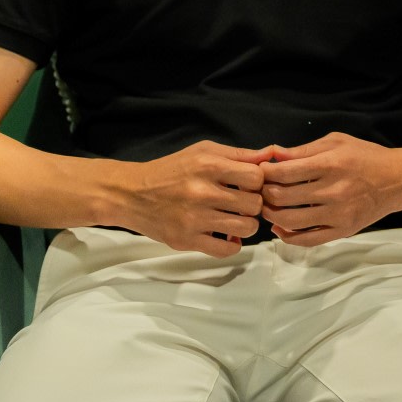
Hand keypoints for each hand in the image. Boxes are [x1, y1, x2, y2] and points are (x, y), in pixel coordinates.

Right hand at [118, 140, 270, 257]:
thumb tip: (271, 155)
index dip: (258, 182)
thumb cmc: (171, 170)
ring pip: (246, 228)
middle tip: (243, 203)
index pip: (257, 178)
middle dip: (254, 204)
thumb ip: (239, 154)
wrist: (130, 194)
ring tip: (236, 218)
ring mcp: (193, 219)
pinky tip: (226, 235)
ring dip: (246, 224)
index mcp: (209, 166)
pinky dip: (232, 244)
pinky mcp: (185, 240)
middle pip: (255, 204)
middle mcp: (202, 192)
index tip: (249, 184)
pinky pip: (226, 250)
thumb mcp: (203, 151)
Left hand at [259, 133, 401, 246]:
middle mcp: (334, 190)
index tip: (260, 171)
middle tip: (262, 189)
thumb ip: (304, 149)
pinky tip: (280, 227)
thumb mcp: (337, 142)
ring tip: (268, 206)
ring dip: (271, 214)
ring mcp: (338, 214)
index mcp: (331, 164)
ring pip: (289, 220)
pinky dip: (287, 236)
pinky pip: (306, 240)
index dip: (265, 172)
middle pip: (281, 197)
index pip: (284, 173)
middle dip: (264, 193)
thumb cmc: (367, 156)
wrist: (399, 179)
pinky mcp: (343, 230)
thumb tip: (272, 154)